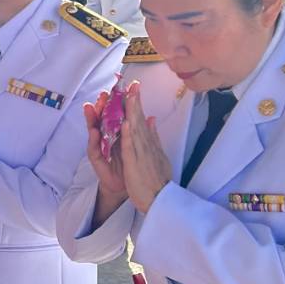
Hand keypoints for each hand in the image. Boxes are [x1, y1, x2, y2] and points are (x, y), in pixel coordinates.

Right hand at [83, 92, 128, 221]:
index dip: (117, 101)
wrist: (125, 187)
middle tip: (103, 94)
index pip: (116, 114)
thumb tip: (150, 116)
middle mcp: (106, 139)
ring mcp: (99, 149)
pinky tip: (96, 130)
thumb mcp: (137, 146)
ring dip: (92, 118)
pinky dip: (96, 139)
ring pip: (94, 130)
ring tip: (91, 107)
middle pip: (103, 118)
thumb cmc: (130, 167)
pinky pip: (95, 149)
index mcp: (117, 133)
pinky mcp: (97, 161)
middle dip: (101, 106)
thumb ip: (140, 131)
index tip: (119, 88)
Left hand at [117, 82, 173, 212]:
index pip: (141, 119)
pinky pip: (130, 147)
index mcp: (148, 143)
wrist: (159, 199)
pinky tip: (125, 122)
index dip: (137, 103)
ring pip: (134, 129)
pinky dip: (128, 134)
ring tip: (129, 95)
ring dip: (131, 112)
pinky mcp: (135, 164)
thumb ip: (153, 136)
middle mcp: (145, 145)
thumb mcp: (156, 154)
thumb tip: (151, 118)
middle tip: (132, 83)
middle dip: (135, 101)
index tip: (134, 88)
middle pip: (138, 120)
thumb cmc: (156, 179)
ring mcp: (141, 153)